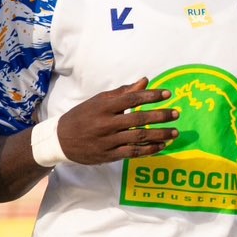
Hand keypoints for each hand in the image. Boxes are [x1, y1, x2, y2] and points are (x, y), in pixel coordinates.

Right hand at [56, 78, 177, 162]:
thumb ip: (122, 92)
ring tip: (174, 133)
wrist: (60, 140)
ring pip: (139, 137)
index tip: (167, 94)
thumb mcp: (98, 101)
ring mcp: (107, 140)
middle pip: (139, 119)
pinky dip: (149, 150)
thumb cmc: (82, 116)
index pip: (132, 99)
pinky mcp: (108, 155)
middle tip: (176, 114)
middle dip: (160, 116)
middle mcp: (106, 123)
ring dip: (160, 135)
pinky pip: (133, 152)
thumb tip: (145, 81)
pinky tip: (161, 147)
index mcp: (103, 106)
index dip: (151, 96)